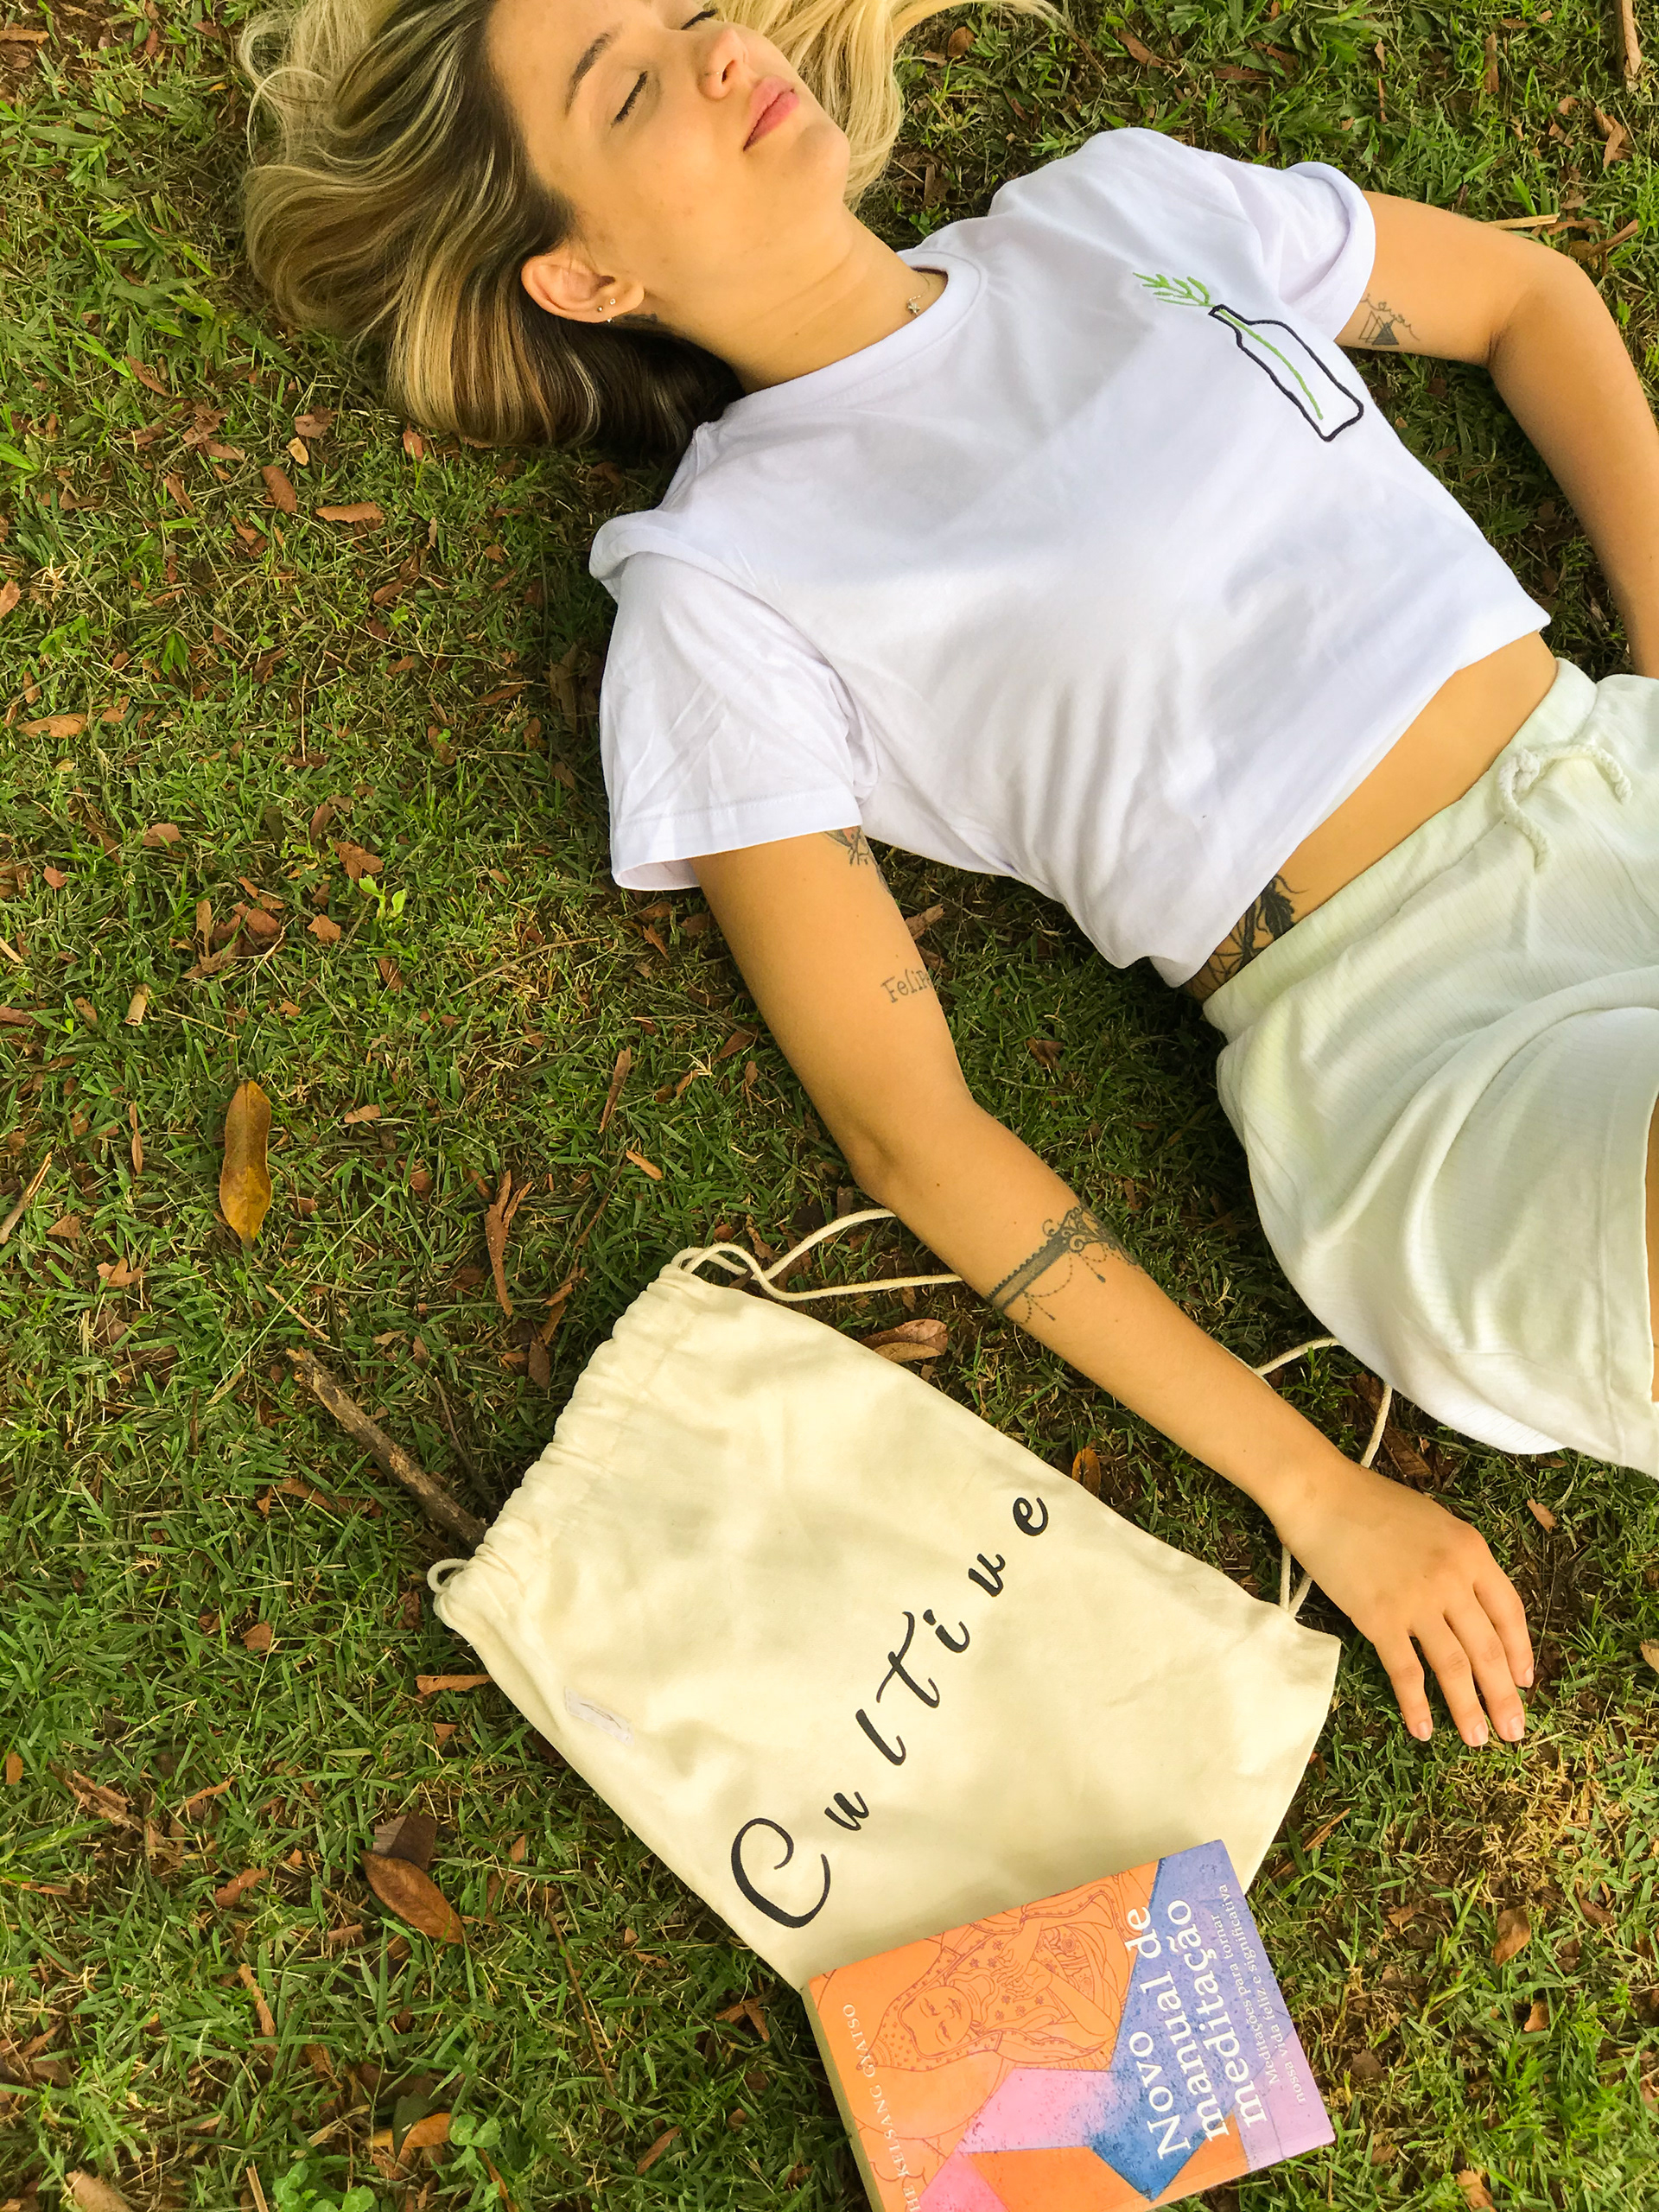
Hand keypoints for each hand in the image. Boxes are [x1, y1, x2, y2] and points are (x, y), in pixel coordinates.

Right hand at [1274, 1459, 1532, 1745]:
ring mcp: (1418, 1601)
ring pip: (1455, 1667)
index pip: (1510, 1612)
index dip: (1521, 1652)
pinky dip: (1416, 1704)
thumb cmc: (1371, 1501)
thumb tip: (1468, 1602)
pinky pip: (1406, 1671)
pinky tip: (1423, 1728)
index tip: (1525, 1681)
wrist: (1320, 1494)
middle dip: (1503, 1696)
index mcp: (1472, 1551)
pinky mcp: (1380, 1619)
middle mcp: (1453, 1579)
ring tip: (1477, 1738)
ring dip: (1468, 1708)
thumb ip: (1457, 1560)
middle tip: (1513, 1731)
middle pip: (1489, 1649)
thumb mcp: (1433, 1521)